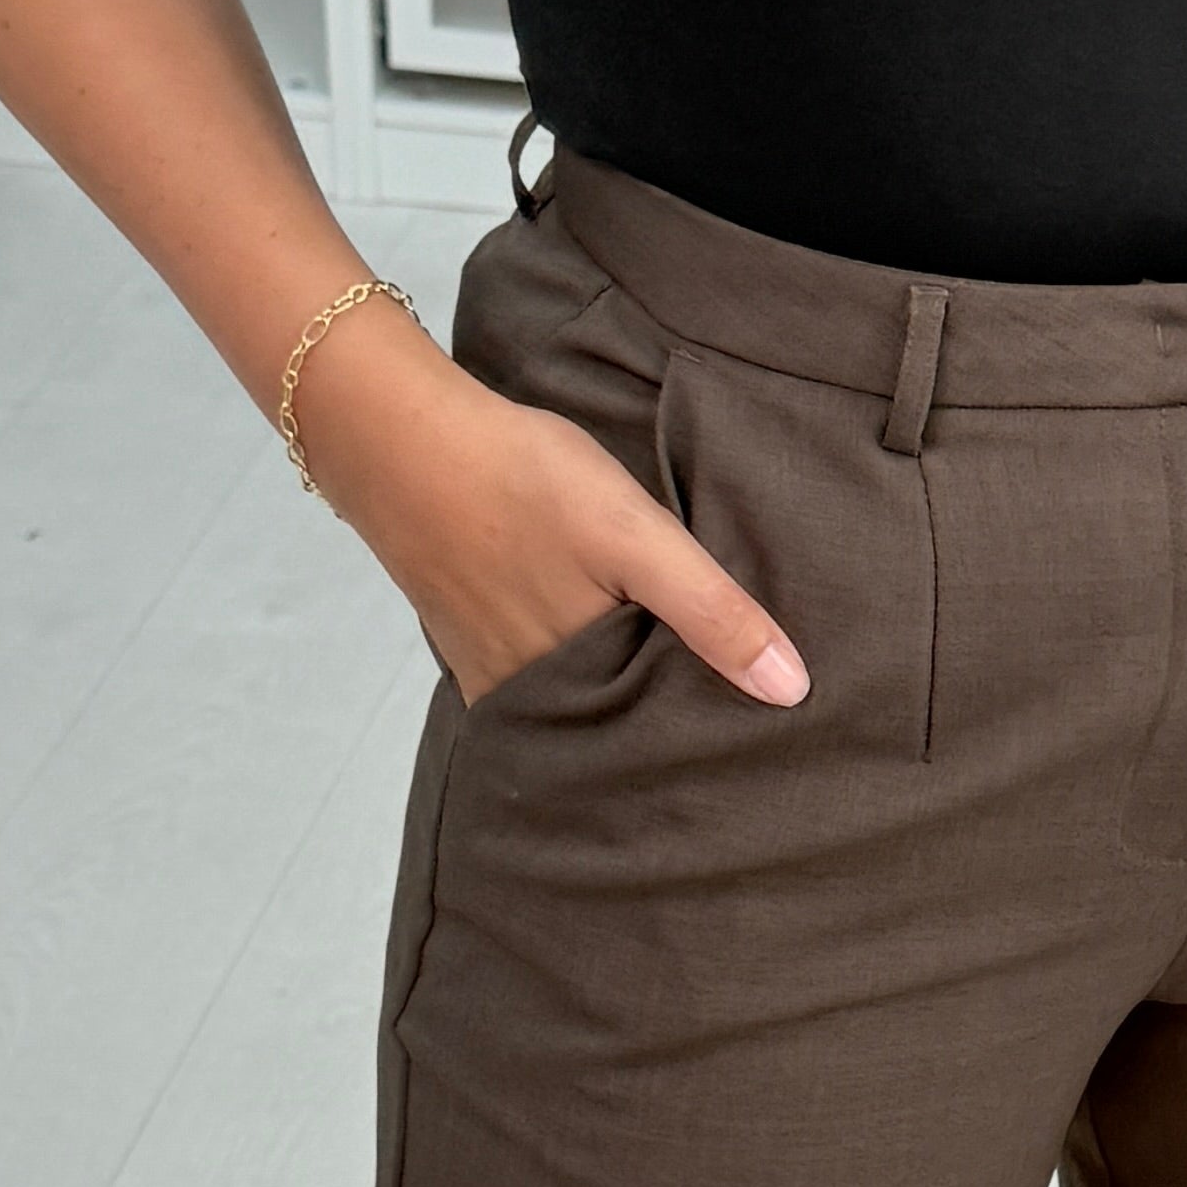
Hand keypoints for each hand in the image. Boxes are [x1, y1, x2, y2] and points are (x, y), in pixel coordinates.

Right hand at [293, 312, 805, 712]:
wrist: (396, 438)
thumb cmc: (518, 479)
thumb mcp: (633, 537)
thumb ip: (710, 611)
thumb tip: (791, 692)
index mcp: (579, 685)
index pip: (664, 738)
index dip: (713, 738)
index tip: (768, 748)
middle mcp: (533, 698)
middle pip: (620, 729)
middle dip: (670, 731)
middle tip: (740, 736)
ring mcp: (494, 674)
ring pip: (578, 706)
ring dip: (620, 704)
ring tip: (683, 696)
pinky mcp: (471, 643)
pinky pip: (537, 680)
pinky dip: (573, 675)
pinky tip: (599, 653)